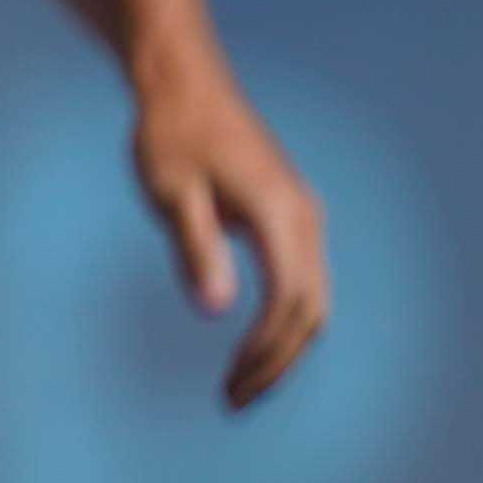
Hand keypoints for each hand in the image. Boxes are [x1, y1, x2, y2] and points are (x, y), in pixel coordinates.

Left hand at [133, 54, 328, 408]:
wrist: (184, 83)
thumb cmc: (170, 133)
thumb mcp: (171, 193)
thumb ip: (197, 250)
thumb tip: (219, 309)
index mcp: (279, 214)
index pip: (287, 302)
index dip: (265, 350)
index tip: (232, 383)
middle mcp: (305, 218)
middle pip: (310, 311)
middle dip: (278, 362)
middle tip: (235, 400)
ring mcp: (303, 217)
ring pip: (312, 299)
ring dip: (283, 345)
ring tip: (242, 383)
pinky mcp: (291, 216)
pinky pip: (302, 281)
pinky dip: (284, 319)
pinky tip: (252, 344)